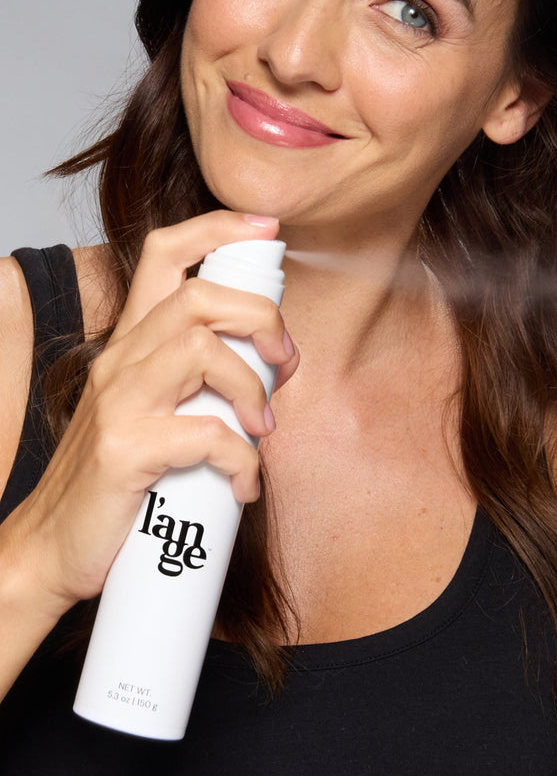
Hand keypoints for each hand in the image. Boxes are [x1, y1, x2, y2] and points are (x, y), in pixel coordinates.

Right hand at [1, 212, 298, 617]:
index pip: (163, 254)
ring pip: (201, 350)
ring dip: (252, 387)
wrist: (52, 549)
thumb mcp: (152, 411)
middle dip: (261, 318)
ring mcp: (118, 403)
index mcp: (130, 345)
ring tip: (263, 429)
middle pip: (198, 297)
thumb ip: (197, 379)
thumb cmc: (116, 479)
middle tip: (286, 362)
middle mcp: (119, 362)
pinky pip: (206, 433)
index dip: (216, 228)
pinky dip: (242, 458)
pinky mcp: (125, 450)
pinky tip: (245, 484)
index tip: (266, 226)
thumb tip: (268, 365)